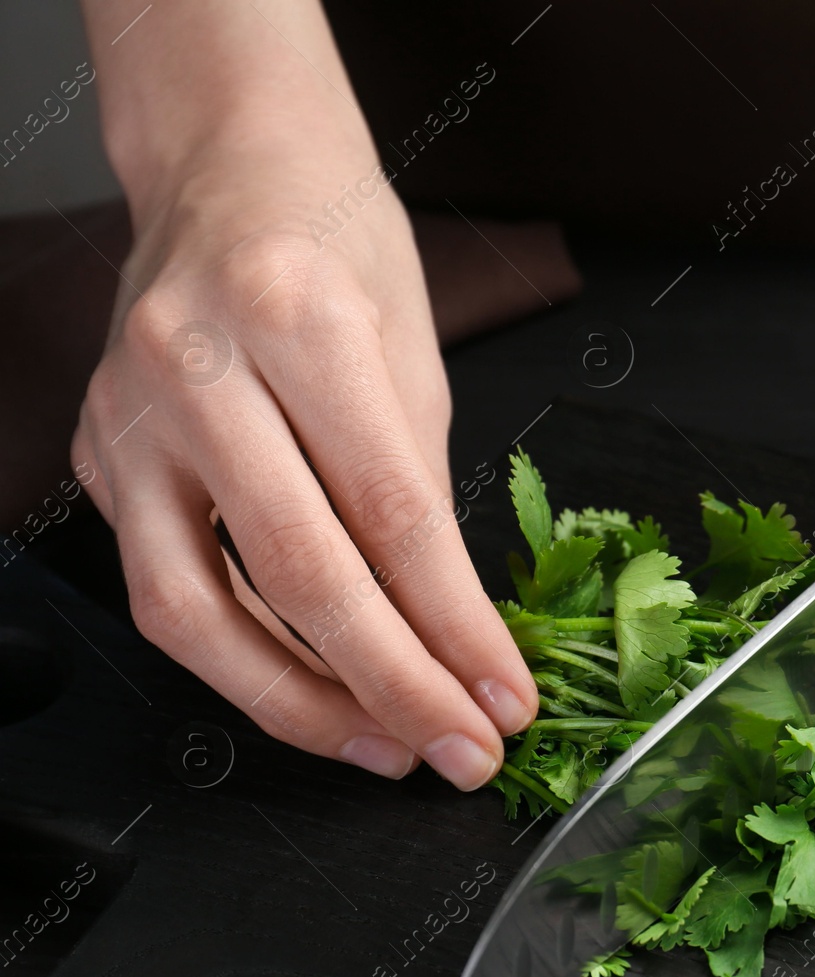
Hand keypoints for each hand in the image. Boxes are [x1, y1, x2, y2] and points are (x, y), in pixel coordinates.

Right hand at [73, 66, 537, 788]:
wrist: (229, 174)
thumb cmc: (340, 247)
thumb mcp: (413, 355)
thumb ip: (419, 493)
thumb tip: (452, 634)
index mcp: (297, 319)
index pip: (391, 515)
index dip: (456, 628)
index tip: (507, 699)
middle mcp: (193, 367)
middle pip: (297, 575)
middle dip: (393, 688)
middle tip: (461, 753)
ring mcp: (125, 418)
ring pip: (196, 613)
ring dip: (302, 706)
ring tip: (389, 747)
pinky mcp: (96, 458)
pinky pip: (166, 590)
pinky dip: (244, 658)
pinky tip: (316, 692)